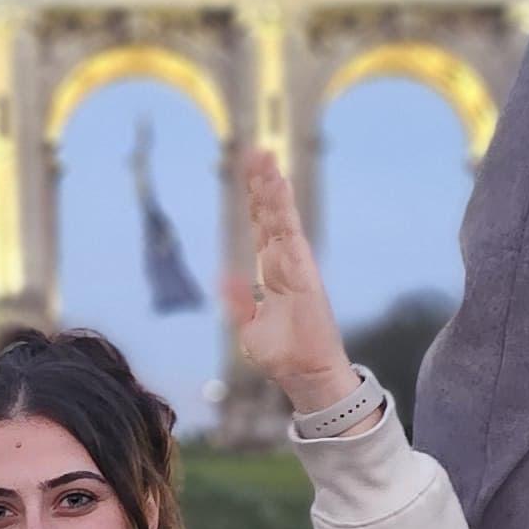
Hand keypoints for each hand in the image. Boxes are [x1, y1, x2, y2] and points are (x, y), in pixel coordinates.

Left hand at [215, 148, 354, 415]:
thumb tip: (222, 276)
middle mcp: (286, 262)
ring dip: (273, 187)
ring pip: (282, 217)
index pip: (263, 227)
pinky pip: (290, 233)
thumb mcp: (249, 327)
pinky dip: (284, 208)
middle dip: (264, 183)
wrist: (305, 377)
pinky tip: (278, 185)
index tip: (252, 173)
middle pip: (272, 214)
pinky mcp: (303, 272)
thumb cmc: (283, 355)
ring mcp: (296, 265)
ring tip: (265, 157)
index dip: (257, 201)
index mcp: (273, 272)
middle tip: (256, 151)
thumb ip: (239, 299)